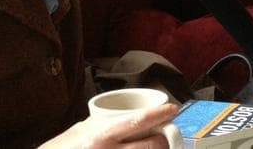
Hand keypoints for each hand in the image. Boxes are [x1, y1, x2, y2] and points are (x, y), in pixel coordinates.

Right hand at [39, 103, 178, 148]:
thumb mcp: (79, 130)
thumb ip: (103, 123)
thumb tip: (125, 117)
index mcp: (101, 135)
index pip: (138, 121)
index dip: (159, 114)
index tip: (173, 109)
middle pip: (151, 145)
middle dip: (163, 140)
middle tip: (165, 135)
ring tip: (156, 146)